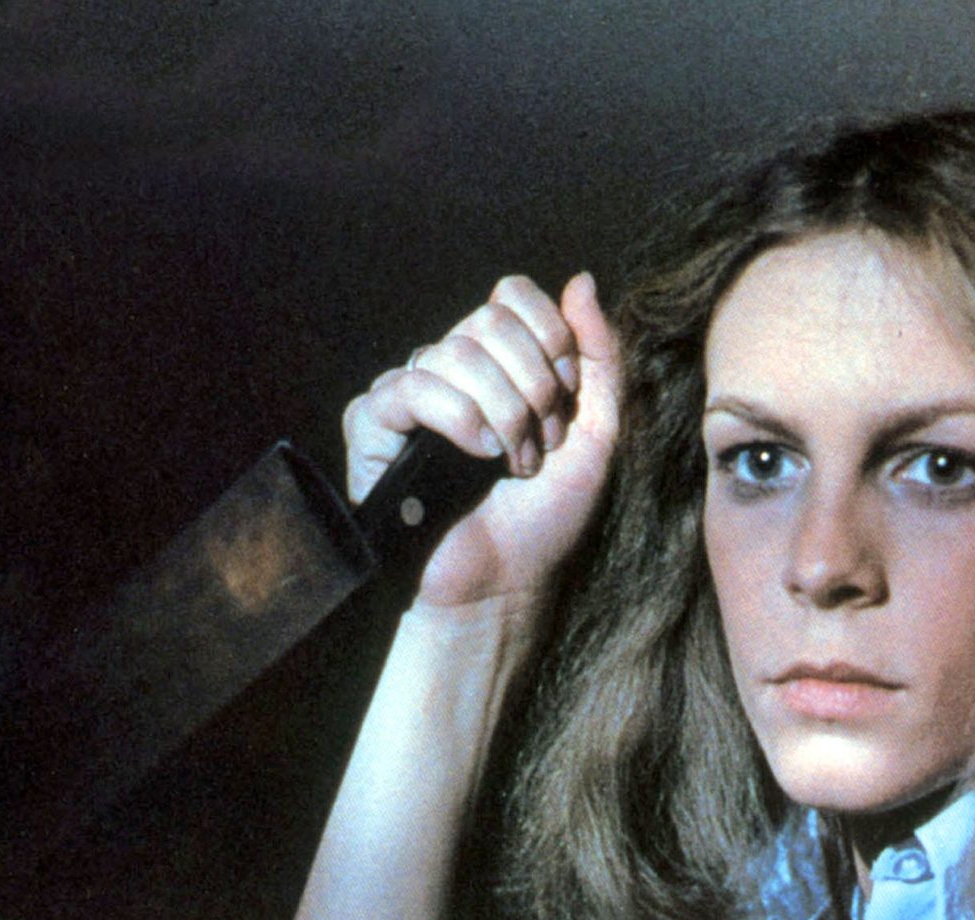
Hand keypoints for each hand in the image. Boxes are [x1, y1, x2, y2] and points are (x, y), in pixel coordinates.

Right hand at [342, 272, 618, 609]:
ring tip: (509, 464)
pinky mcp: (374, 425)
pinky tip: (474, 456)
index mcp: (500, 364)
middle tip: (540, 443)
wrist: (504, 584)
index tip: (565, 395)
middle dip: (531, 385)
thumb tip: (581, 280)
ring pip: (453, 352)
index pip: (510, 295)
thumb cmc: (546, 519)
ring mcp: (410, 394)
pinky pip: (407, 386)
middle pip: (487, 320)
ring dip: (501, 414)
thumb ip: (600, 356)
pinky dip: (455, 418)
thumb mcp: (599, 433)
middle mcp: (450, 370)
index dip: (547, 336)